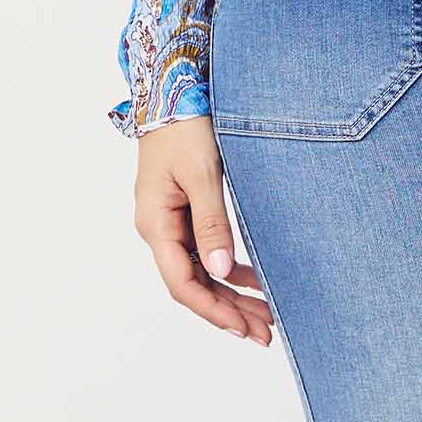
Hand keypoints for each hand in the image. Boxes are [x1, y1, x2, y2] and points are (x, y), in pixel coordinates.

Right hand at [132, 116, 274, 344]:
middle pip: (193, 283)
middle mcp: (158, 228)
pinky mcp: (182, 209)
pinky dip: (227, 267)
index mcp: (155, 224)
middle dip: (228, 311)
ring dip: (230, 293)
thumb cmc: (186, 126)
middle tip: (265, 333)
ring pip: (200, 270)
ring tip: (264, 315)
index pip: (183, 283)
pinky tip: (251, 278)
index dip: (214, 310)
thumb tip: (222, 273)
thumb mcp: (203, 174)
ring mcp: (169, 220)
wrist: (174, 88)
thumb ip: (212, 223)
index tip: (244, 329)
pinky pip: (203, 249)